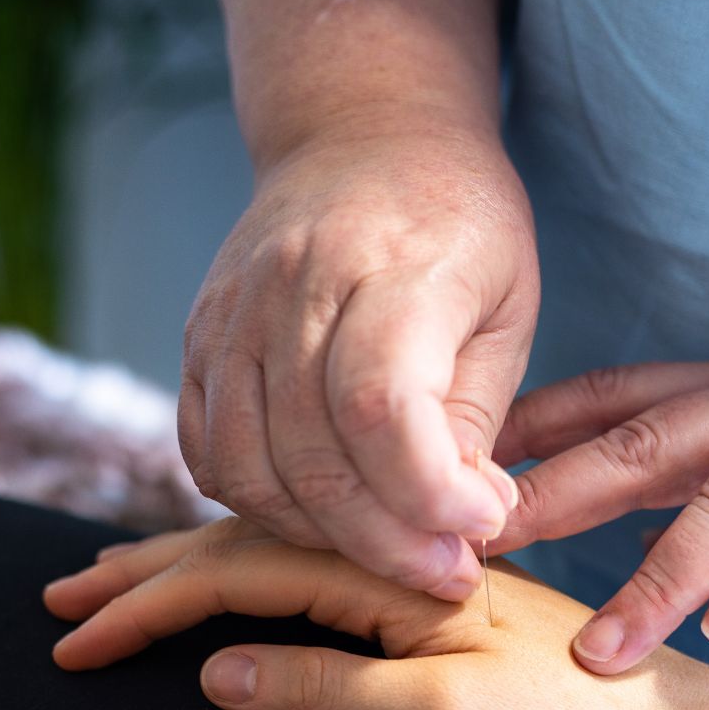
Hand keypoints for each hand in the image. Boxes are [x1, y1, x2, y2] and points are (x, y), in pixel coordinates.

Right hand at [43, 517, 673, 709]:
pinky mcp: (425, 599)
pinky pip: (318, 574)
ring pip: (278, 555)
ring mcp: (409, 574)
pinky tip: (232, 586)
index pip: (237, 572)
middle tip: (63, 605)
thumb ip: (327, 686)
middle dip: (147, 576)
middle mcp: (392, 554)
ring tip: (117, 585)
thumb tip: (214, 670)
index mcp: (386, 568)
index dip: (149, 605)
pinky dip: (254, 578)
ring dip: (190, 570)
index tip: (78, 639)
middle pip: (245, 547)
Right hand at [180, 117, 537, 600]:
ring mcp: (233, 315)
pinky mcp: (199, 341)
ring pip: (251, 471)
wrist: (361, 136)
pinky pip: (209, 456)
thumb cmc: (458, 229)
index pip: (382, 406)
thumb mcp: (508, 307)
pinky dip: (259, 507)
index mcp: (393, 264)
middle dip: (388, 544)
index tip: (480, 525)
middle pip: (314, 458)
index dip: (429, 493)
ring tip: (388, 548)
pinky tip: (323, 516)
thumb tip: (460, 522)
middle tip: (447, 573)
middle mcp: (295, 287)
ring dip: (324, 540)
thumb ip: (479, 415)